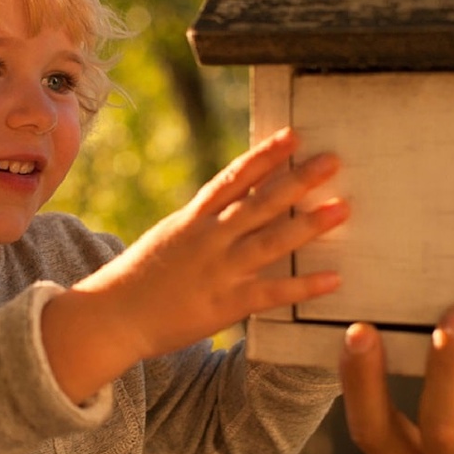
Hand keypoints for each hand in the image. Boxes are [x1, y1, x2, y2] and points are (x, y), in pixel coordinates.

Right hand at [42, 127, 346, 401]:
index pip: (234, 178)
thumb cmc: (137, 279)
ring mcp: (218, 271)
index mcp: (193, 220)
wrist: (111, 317)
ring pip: (270, 241)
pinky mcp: (224, 305)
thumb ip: (199, 224)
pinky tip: (334, 279)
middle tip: (333, 161)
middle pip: (260, 202)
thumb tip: (229, 207)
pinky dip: (303, 286)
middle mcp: (208, 239)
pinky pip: (271, 292)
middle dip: (298, 180)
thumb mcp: (166, 239)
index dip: (265, 155)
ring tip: (343, 209)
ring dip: (309, 225)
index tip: (293, 135)